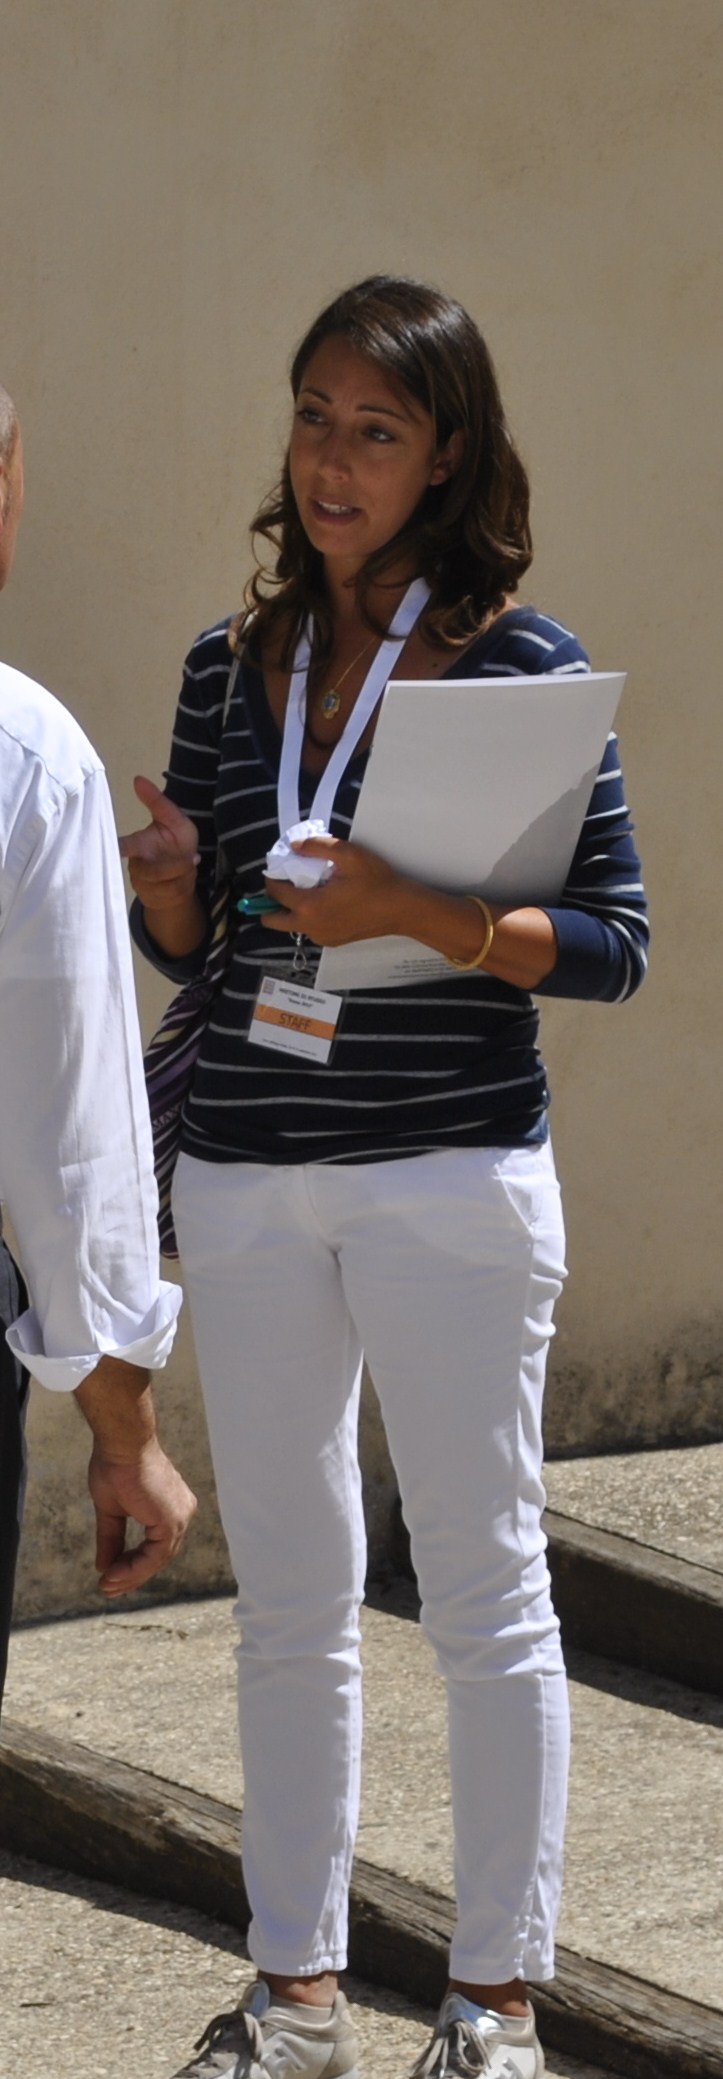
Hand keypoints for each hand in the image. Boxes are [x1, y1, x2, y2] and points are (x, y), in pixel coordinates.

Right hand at [87, 1436, 196, 1597]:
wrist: (121, 1444)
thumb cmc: (117, 1465)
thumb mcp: (112, 1509)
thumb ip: (113, 1538)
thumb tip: (104, 1567)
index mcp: (172, 1506)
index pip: (156, 1545)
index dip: (133, 1564)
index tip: (109, 1575)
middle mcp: (182, 1512)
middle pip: (159, 1555)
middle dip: (132, 1574)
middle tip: (107, 1587)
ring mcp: (180, 1517)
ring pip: (158, 1558)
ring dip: (131, 1575)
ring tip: (107, 1585)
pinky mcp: (172, 1521)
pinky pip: (155, 1556)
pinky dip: (135, 1568)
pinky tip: (114, 1575)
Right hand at [119, 775, 199, 911]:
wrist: (184, 871)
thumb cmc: (175, 840)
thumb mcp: (174, 818)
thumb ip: (157, 801)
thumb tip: (137, 778)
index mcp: (137, 845)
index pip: (120, 848)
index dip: (114, 849)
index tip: (110, 849)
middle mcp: (135, 866)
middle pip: (149, 872)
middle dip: (173, 867)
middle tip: (192, 858)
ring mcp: (142, 884)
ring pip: (164, 885)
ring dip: (183, 874)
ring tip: (189, 864)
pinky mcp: (153, 899)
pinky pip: (171, 895)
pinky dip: (185, 885)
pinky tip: (186, 878)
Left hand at [263, 835, 407, 945]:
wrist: (401, 909)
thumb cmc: (377, 882)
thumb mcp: (348, 854)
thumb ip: (316, 846)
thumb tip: (294, 846)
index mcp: (310, 906)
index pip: (275, 892)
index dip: (273, 876)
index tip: (282, 866)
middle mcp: (310, 926)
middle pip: (271, 919)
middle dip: (272, 902)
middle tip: (287, 884)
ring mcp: (320, 937)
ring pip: (291, 925)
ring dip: (292, 909)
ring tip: (312, 890)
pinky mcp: (331, 941)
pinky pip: (310, 929)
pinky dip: (310, 916)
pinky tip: (329, 902)